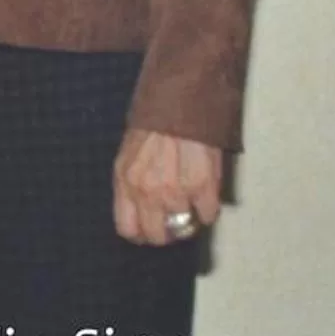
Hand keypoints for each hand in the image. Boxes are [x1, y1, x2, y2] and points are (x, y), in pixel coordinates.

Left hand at [113, 127, 222, 245]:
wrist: (180, 101)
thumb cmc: (155, 122)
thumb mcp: (130, 153)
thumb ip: (133, 183)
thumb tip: (142, 210)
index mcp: (125, 180)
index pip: (127, 228)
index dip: (141, 233)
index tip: (150, 230)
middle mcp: (147, 190)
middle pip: (157, 235)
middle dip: (167, 232)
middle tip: (175, 221)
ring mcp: (176, 191)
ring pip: (186, 226)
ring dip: (190, 215)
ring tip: (190, 195)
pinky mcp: (203, 187)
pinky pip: (208, 215)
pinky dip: (209, 208)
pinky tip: (205, 191)